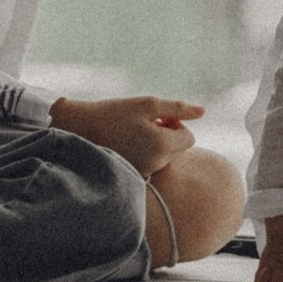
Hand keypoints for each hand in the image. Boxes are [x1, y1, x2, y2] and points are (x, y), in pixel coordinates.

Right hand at [48, 95, 201, 175]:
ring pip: (163, 157)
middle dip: (166, 134)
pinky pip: (149, 165)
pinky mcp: (132, 177)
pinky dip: (143, 154)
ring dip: (155, 144)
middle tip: (143, 123)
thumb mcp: (147, 104)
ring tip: (131, 133)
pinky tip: (126, 144)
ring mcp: (144, 173)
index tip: (157, 117)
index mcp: (162, 145)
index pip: (188, 137)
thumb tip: (203, 111)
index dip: (176, 124)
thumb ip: (177, 108)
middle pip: (177, 149)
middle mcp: (156, 164)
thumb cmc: (114, 113)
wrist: (79, 129)